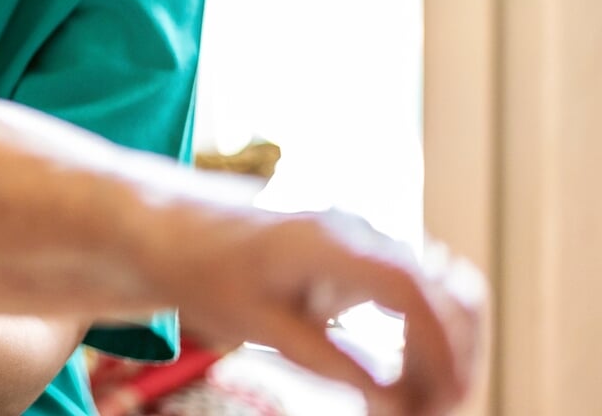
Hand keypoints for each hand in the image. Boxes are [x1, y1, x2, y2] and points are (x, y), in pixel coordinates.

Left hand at [156, 208, 484, 415]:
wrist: (167, 224)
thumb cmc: (203, 270)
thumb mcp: (257, 325)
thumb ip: (328, 362)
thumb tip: (396, 404)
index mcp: (327, 242)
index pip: (410, 293)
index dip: (439, 350)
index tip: (445, 402)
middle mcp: (356, 229)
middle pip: (443, 290)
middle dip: (453, 357)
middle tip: (435, 412)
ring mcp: (361, 235)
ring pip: (438, 289)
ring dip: (444, 346)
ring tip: (424, 402)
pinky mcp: (357, 252)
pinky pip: (413, 290)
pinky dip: (423, 333)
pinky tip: (408, 378)